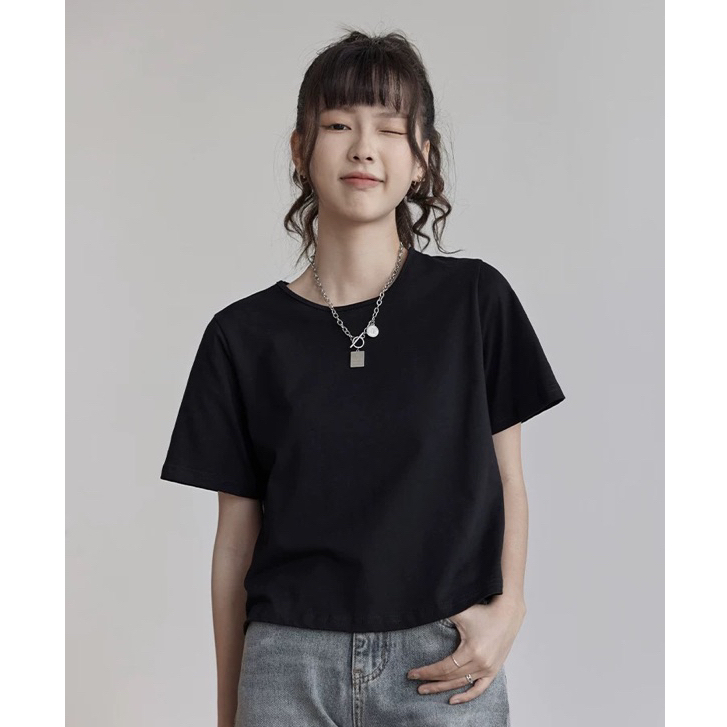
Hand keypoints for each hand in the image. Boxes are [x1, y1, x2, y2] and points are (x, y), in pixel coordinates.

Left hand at [406, 595, 525, 704]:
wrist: (507, 614)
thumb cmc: (484, 612)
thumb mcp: (462, 612)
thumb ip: (443, 613)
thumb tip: (425, 612)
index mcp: (471, 651)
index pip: (444, 668)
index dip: (427, 672)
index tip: (413, 673)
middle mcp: (480, 664)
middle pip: (450, 678)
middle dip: (431, 681)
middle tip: (415, 683)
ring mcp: (488, 669)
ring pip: (461, 684)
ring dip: (443, 688)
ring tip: (426, 690)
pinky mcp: (493, 671)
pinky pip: (478, 689)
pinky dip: (466, 696)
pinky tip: (453, 700)